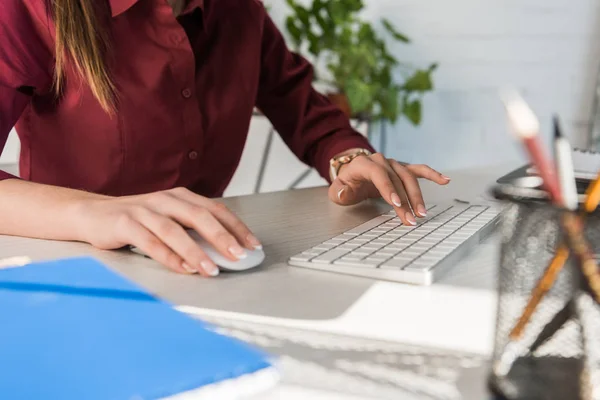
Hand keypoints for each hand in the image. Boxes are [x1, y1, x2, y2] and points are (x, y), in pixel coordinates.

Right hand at [72, 187, 261, 276]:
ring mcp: (144, 210)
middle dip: (222, 237)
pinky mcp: (125, 223)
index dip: (236, 227)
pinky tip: (182, 268)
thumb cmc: (137, 220)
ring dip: (195, 252)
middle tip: (238, 256)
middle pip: (199, 216)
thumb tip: (226, 251)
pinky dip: (168, 257)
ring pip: (175, 231)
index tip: (253, 245)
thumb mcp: (169, 219)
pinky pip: (150, 242)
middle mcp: (165, 200)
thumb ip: (192, 231)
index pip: (216, 210)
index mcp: (181, 197)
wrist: (92, 214)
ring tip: (211, 270)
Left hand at [328, 153, 449, 225]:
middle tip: (411, 219)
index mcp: (364, 164)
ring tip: (422, 213)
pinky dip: (432, 174)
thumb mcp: (337, 189)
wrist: (353, 172)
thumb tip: (343, 193)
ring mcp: (393, 164)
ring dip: (417, 196)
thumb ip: (339, 191)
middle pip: (396, 180)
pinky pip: (419, 170)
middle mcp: (381, 161)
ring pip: (409, 178)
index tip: (396, 204)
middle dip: (405, 201)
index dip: (388, 188)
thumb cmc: (347, 183)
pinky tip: (445, 181)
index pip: (379, 175)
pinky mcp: (402, 169)